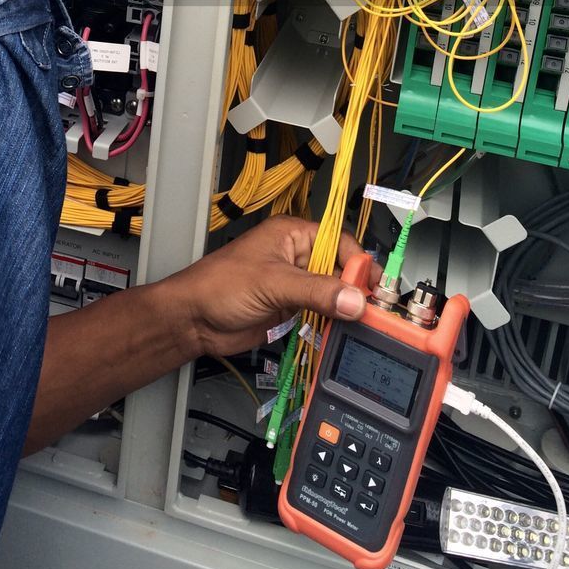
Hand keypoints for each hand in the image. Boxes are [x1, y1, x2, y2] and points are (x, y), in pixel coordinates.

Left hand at [165, 216, 381, 357]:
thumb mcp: (272, 283)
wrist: (193, 320)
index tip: (372, 287)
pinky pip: (322, 313)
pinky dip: (334, 323)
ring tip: (365, 325)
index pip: (339, 242)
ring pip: (333, 293)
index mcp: (292, 235)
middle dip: (356, 287)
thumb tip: (355, 300)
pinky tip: (344, 333)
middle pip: (340, 269)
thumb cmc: (221, 286)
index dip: (357, 263)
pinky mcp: (291, 309)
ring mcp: (295, 284)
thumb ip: (315, 291)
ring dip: (346, 308)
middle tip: (375, 310)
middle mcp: (297, 257)